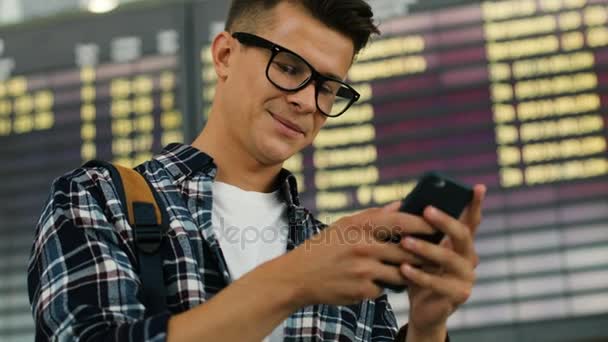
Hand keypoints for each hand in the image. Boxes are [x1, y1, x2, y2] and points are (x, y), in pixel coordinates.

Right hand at [275, 205, 435, 306]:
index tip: (438, 223)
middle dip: (423, 252)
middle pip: (407, 249)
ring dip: (408, 271)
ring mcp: (363, 270)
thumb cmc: (324, 247)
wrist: (298, 276)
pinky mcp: (362, 290)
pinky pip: (385, 288)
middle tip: (436, 251)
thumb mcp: (345, 225)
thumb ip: (375, 216)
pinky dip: (384, 285)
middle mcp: (363, 246)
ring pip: (401, 271)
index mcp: (360, 226)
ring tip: (414, 268)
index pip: (402, 222)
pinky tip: (377, 282)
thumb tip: (402, 204)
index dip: (424, 223)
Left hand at [399, 184, 485, 338]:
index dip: (475, 204)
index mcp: (461, 244)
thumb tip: (400, 204)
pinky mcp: (459, 295)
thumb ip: (417, 231)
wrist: (422, 309)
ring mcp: (467, 277)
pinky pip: (438, 283)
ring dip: (427, 249)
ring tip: (405, 242)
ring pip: (450, 259)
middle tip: (426, 210)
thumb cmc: (420, 272)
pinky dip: (419, 275)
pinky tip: (403, 268)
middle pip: (463, 235)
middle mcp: (470, 258)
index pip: (471, 220)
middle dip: (445, 222)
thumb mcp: (419, 249)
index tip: (478, 187)